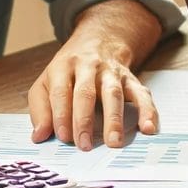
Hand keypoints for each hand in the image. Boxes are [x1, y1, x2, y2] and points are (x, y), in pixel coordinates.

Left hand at [28, 39, 155, 149]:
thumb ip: (40, 110)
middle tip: (85, 145)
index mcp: (63, 67)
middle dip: (85, 120)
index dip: (61, 115)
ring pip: (113, 94)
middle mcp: (88, 67)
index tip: (63, 137)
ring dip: (114, 119)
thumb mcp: (45, 83)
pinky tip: (148, 128)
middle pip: (86, 93)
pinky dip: (147, 111)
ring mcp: (112, 72)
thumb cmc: (68, 71)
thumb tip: (39, 135)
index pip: (61, 92)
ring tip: (114, 142)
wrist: (98, 42)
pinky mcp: (131, 79)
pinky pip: (141, 95)